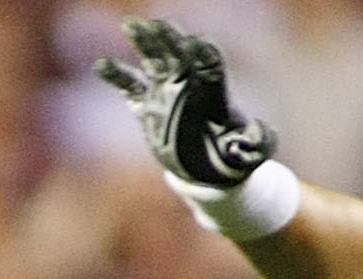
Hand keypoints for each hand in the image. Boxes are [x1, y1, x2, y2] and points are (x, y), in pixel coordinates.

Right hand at [95, 17, 275, 189]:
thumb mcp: (249, 156)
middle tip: (158, 24)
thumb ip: (259, 143)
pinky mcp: (147, 105)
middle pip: (180, 52)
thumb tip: (261, 134)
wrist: (204, 170)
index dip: (204, 53)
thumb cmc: (229, 159)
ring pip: (154, 59)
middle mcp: (190, 83)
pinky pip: (129, 86)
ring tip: (131, 25)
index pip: (211, 64)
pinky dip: (117, 75)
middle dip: (170, 38)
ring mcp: (166, 90)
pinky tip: (101, 64)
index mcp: (214, 91)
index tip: (195, 44)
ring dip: (144, 42)